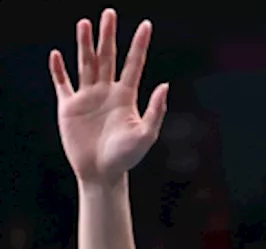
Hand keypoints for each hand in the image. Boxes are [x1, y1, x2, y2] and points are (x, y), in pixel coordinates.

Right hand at [50, 10, 167, 186]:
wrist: (103, 173)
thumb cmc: (126, 157)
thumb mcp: (146, 134)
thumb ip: (155, 110)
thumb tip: (165, 85)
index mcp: (126, 97)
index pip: (133, 64)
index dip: (140, 45)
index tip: (147, 25)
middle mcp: (106, 92)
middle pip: (107, 57)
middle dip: (108, 35)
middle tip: (109, 13)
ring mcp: (87, 97)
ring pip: (85, 63)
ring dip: (84, 44)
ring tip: (85, 24)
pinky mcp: (69, 106)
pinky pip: (62, 83)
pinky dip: (58, 70)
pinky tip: (57, 55)